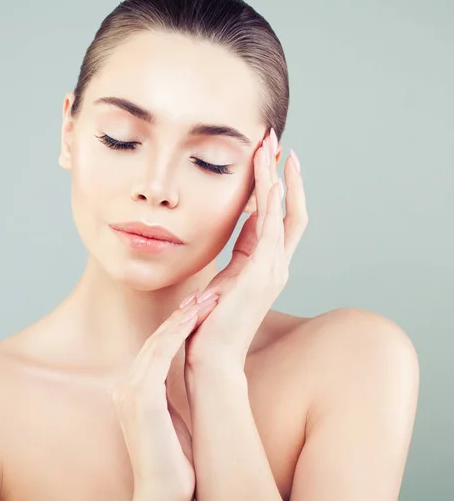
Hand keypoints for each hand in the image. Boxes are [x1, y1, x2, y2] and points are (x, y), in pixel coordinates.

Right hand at [112, 292, 219, 500]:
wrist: (162, 493)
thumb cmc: (172, 460)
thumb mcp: (169, 418)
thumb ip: (167, 394)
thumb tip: (184, 376)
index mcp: (133, 389)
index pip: (156, 347)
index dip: (178, 324)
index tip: (199, 306)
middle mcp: (127, 385)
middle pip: (156, 338)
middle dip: (182, 314)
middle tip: (205, 292)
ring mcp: (130, 390)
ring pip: (158, 341)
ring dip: (183, 317)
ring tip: (206, 298)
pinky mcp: (141, 397)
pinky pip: (160, 355)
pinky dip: (177, 333)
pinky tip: (194, 318)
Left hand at [185, 128, 307, 367]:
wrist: (212, 359)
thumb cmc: (211, 324)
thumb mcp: (222, 280)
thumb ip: (236, 254)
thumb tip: (238, 224)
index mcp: (264, 264)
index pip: (276, 217)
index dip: (274, 186)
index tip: (267, 157)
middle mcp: (276, 265)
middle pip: (288, 209)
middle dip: (283, 174)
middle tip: (276, 141)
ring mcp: (273, 270)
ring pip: (285, 215)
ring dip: (278, 180)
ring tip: (273, 149)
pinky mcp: (262, 276)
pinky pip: (273, 231)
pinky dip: (274, 204)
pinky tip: (271, 180)